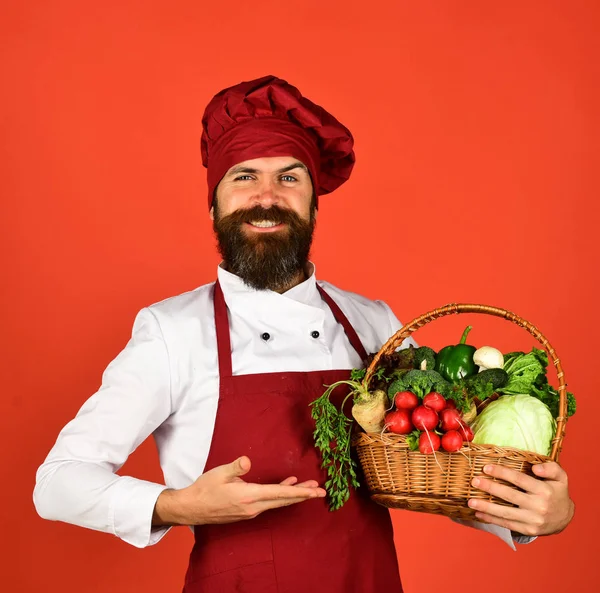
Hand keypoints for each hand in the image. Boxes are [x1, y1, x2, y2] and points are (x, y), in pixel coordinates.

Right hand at [152, 456, 325, 525]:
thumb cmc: (204, 488)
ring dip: (293, 495)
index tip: (315, 491)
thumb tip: (247, 461)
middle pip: (283, 500)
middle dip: (303, 495)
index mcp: (248, 496)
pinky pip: (268, 503)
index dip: (299, 491)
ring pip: (277, 502)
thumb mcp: (219, 473)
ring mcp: (250, 511)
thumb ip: (236, 467)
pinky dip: (280, 495)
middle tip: (321, 491)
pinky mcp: (246, 511)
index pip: (280, 493)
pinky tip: (285, 486)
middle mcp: (253, 506)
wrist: (191, 508)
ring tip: (308, 488)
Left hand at [468, 462, 574, 536]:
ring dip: (486, 507)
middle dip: (490, 488)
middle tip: (474, 481)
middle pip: (509, 495)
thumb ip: (551, 468)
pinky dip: (491, 519)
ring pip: (505, 513)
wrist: (564, 518)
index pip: (519, 479)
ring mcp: (532, 520)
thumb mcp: (561, 477)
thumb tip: (535, 468)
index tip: (485, 468)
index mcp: (544, 491)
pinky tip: (478, 514)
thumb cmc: (557, 492)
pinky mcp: (528, 530)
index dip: (502, 473)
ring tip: (471, 501)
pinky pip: (507, 524)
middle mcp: (538, 506)